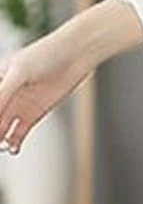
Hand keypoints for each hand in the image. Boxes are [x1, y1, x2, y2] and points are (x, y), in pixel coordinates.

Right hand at [0, 25, 94, 153]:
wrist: (74, 57)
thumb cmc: (45, 55)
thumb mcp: (20, 72)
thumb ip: (4, 92)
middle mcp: (6, 94)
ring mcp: (19, 106)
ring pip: (3, 128)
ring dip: (0, 138)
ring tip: (1, 147)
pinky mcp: (34, 115)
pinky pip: (19, 133)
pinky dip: (14, 142)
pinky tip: (12, 148)